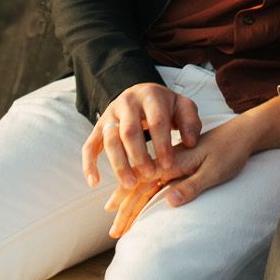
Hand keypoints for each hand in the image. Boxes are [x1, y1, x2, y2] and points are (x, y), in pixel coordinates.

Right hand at [81, 82, 201, 187]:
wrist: (144, 94)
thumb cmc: (168, 107)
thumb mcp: (184, 108)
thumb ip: (191, 122)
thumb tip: (190, 142)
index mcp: (150, 96)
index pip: (156, 121)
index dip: (162, 144)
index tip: (168, 166)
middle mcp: (127, 103)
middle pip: (130, 131)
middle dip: (139, 156)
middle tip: (149, 176)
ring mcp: (111, 114)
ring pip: (109, 140)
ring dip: (118, 163)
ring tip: (129, 185)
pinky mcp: (99, 127)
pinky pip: (89, 145)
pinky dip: (88, 164)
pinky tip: (94, 182)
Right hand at [103, 121, 253, 237]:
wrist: (242, 133)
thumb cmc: (231, 152)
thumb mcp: (215, 171)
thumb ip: (192, 185)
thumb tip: (169, 201)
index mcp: (173, 161)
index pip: (142, 185)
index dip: (128, 206)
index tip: (117, 226)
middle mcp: (167, 160)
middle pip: (138, 185)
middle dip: (124, 208)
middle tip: (113, 232)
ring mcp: (170, 161)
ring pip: (143, 182)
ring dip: (128, 200)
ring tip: (115, 216)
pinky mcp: (177, 162)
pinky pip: (153, 179)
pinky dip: (140, 189)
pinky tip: (134, 197)